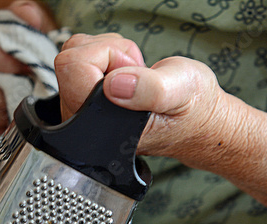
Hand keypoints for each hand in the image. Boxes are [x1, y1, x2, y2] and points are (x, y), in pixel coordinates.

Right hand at [0, 1, 54, 149]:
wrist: (2, 64)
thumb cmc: (8, 44)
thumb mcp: (17, 24)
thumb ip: (24, 18)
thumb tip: (29, 17)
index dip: (2, 61)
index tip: (25, 65)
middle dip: (5, 91)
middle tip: (26, 88)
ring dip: (3, 112)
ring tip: (19, 102)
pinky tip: (10, 117)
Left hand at [55, 34, 238, 169]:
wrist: (195, 120)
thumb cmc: (191, 109)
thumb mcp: (181, 92)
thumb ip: (151, 89)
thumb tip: (112, 85)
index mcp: (102, 127)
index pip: (74, 67)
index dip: (106, 56)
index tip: (133, 72)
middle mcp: (84, 122)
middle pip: (70, 57)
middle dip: (108, 52)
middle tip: (136, 73)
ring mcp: (82, 110)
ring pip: (76, 53)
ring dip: (109, 53)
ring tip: (136, 76)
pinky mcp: (84, 98)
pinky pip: (82, 58)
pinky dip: (107, 56)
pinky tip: (128, 76)